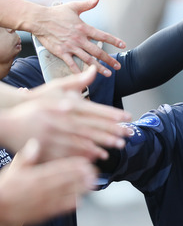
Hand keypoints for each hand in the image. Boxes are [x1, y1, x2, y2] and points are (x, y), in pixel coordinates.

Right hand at [0, 139, 95, 225]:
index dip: (73, 165)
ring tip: (92, 183)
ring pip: (65, 194)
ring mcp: (43, 201)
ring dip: (80, 189)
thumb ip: (27, 157)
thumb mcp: (14, 169)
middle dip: (81, 176)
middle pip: (65, 180)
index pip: (58, 168)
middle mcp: (41, 188)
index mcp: (36, 176)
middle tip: (94, 171)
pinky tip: (80, 201)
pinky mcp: (43, 213)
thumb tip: (35, 143)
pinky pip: (59, 209)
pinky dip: (70, 205)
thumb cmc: (6, 187)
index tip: (84, 161)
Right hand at [3, 67, 130, 160]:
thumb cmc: (38, 102)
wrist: (10, 118)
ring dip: (103, 144)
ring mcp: (56, 135)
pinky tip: (98, 155)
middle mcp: (63, 120)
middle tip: (128, 134)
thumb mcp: (58, 87)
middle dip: (113, 131)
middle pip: (93, 127)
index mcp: (67, 105)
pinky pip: (72, 153)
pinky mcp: (50, 147)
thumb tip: (94, 69)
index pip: (95, 110)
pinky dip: (86, 154)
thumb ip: (79, 81)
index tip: (127, 117)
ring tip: (117, 146)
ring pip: (85, 141)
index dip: (113, 114)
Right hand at [33, 0, 125, 76]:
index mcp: (84, 28)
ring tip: (108, 74)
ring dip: (99, 68)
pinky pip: (72, 64)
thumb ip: (88, 4)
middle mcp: (79, 39)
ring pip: (88, 60)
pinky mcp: (61, 52)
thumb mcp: (73, 6)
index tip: (123, 45)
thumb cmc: (57, 13)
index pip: (102, 35)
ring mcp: (70, 47)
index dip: (114, 40)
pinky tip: (86, 78)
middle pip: (98, 51)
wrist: (38, 20)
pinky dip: (79, 72)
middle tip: (118, 66)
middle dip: (109, 60)